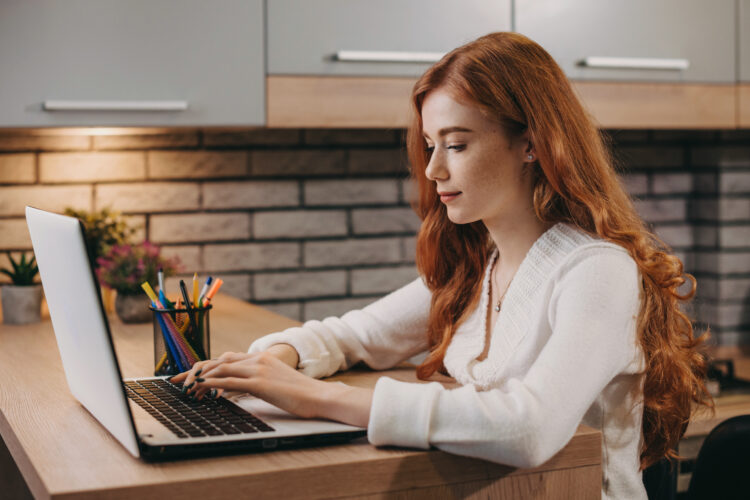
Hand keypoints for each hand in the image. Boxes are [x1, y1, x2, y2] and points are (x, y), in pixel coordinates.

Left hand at [169, 351, 330, 418]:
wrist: (319, 396)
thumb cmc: (300, 394)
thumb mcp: (276, 383)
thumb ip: (258, 381)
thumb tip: (237, 388)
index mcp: (261, 358)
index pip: (226, 358)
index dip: (205, 366)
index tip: (189, 375)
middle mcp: (258, 359)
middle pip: (218, 361)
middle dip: (194, 370)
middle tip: (176, 381)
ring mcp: (259, 369)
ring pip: (220, 370)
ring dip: (199, 379)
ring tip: (185, 390)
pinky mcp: (260, 383)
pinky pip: (229, 382)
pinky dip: (210, 385)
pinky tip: (200, 391)